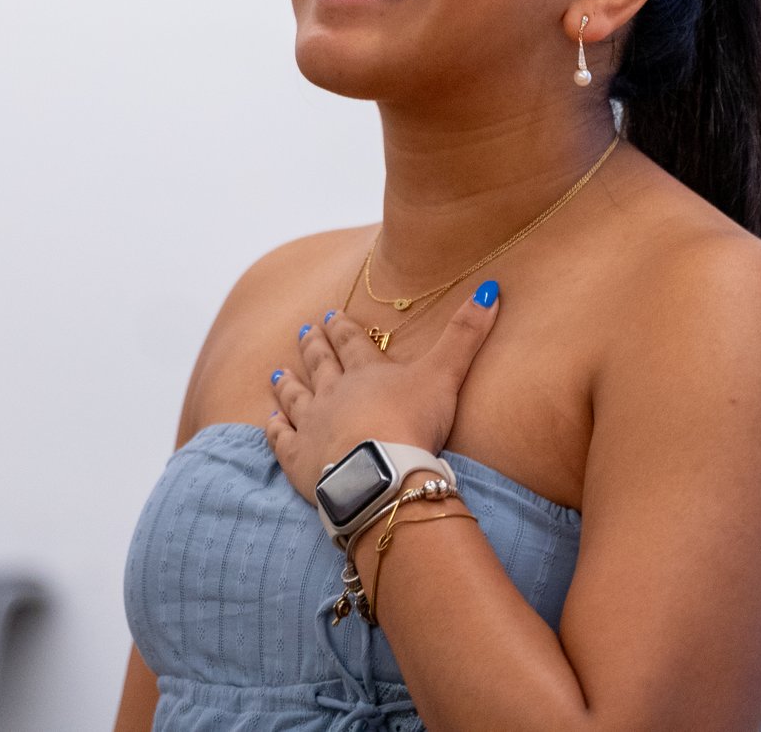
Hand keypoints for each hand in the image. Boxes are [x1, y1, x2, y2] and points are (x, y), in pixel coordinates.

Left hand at [264, 282, 500, 498]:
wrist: (377, 474)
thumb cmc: (411, 422)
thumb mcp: (444, 375)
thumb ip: (465, 334)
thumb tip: (491, 287)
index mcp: (366, 373)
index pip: (351, 343)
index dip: (341, 327)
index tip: (329, 314)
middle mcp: (333, 393)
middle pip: (320, 364)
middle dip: (313, 346)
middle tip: (303, 329)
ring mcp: (311, 425)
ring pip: (294, 397)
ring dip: (287, 383)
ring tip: (277, 371)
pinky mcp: (298, 459)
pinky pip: (281, 439)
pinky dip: (275, 428)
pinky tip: (270, 419)